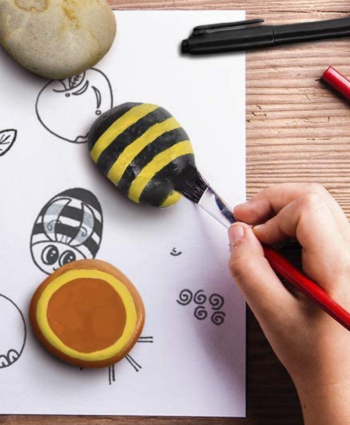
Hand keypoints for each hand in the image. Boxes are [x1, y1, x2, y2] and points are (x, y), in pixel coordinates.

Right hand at [229, 183, 349, 424]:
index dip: (270, 213)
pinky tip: (277, 250)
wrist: (342, 380)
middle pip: (314, 198)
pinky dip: (293, 229)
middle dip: (273, 203)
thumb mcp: (271, 313)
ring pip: (318, 209)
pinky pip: (323, 227)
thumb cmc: (316, 355)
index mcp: (340, 265)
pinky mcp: (349, 261)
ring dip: (282, 215)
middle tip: (245, 218)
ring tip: (258, 237)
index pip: (306, 207)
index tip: (249, 234)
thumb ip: (249, 269)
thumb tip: (237, 234)